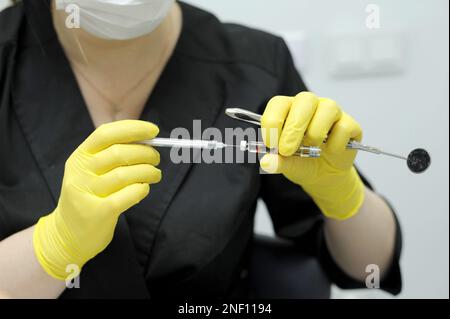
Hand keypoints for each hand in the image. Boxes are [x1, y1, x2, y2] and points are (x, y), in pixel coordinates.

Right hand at [33, 120, 161, 279]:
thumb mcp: (91, 171)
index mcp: (80, 156)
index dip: (133, 129)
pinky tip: (143, 189)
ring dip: (148, 172)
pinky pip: (129, 195)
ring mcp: (87, 193)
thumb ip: (113, 154)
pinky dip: (141, 189)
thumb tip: (147, 140)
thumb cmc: (89, 197)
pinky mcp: (98, 213)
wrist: (67, 235)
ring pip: (126, 174)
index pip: (106, 133)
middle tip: (156, 159)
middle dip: (146, 153)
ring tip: (155, 174)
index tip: (153, 131)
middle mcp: (80, 172)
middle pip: (119, 153)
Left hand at [260, 92, 364, 219]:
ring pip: (327, 109)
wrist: (324, 175)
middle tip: (286, 150)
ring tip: (311, 150)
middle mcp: (310, 105)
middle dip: (294, 127)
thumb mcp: (286, 164)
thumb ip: (277, 162)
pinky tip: (330, 152)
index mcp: (289, 108)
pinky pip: (344, 127)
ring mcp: (332, 111)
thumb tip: (266, 162)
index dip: (272, 121)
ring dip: (316, 134)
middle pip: (305, 100)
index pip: (279, 103)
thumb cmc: (302, 162)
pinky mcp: (349, 124)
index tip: (270, 143)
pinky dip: (335, 144)